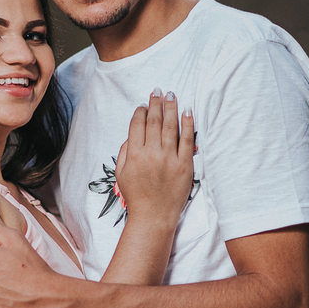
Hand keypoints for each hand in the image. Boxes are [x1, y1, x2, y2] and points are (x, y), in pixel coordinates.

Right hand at [114, 90, 195, 223]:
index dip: (141, 111)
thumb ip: (124, 151)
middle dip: (156, 103)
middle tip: (158, 91)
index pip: (137, 124)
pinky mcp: (184, 165)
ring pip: (169, 126)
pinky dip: (187, 124)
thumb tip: (132, 133)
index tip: (144, 105)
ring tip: (171, 95)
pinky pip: (187, 140)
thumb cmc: (136, 196)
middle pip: (153, 121)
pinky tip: (187, 111)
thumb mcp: (121, 174)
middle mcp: (151, 154)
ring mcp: (169, 159)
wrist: (153, 217)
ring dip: (170, 108)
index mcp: (134, 155)